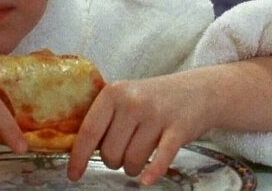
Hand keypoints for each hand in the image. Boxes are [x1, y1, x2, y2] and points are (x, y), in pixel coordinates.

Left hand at [68, 72, 218, 184]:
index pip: (89, 130)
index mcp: (114, 93)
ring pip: (133, 160)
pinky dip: (153, 172)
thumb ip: (104, 118)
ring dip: (134, 167)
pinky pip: (160, 159)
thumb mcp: (125, 97)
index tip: (73, 174)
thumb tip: (77, 148)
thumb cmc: (154, 99)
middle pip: (110, 151)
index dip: (78, 156)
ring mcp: (156, 115)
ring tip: (140, 156)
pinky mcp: (178, 129)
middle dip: (113, 162)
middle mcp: (133, 102)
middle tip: (122, 153)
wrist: (198, 91)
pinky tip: (147, 180)